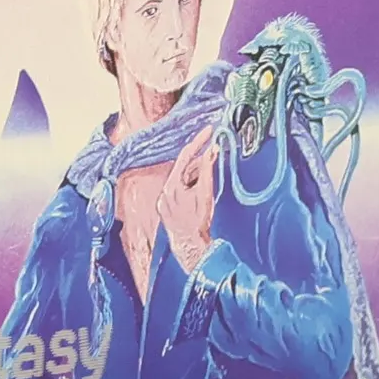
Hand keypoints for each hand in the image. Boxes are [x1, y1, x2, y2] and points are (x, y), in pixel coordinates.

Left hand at [157, 126, 217, 272]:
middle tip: (214, 150)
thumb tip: (212, 150)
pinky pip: (178, 189)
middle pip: (183, 168)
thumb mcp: (205, 194)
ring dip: (196, 173)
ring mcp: (163, 199)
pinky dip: (190, 184)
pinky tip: (200, 185)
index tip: (208, 130)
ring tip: (210, 170)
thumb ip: (208, 171)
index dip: (198, 141)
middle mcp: (164, 190)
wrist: (190, 247)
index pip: (185, 155)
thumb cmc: (198, 222)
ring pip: (181, 179)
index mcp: (172, 184)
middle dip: (199, 160)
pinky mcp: (165, 208)